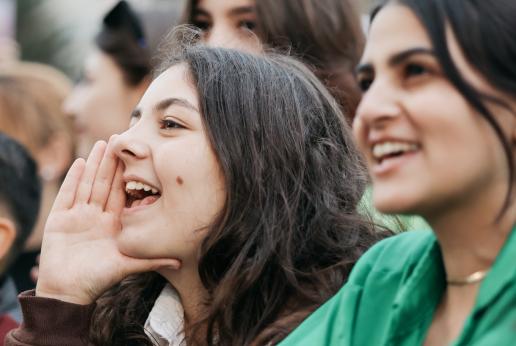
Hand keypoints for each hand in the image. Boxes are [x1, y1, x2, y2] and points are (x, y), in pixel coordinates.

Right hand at [35, 138, 180, 304]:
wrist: (68, 293)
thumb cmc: (98, 280)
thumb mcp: (128, 265)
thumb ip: (152, 259)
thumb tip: (181, 261)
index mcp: (114, 224)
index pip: (122, 194)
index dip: (128, 175)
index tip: (136, 157)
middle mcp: (97, 217)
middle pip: (105, 184)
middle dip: (112, 162)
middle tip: (120, 138)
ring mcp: (78, 216)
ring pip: (88, 184)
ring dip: (95, 164)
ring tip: (102, 144)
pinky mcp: (59, 220)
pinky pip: (67, 195)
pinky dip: (73, 179)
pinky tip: (81, 162)